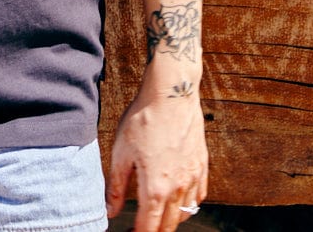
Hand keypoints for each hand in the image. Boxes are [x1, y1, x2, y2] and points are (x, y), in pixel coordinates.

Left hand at [106, 85, 207, 231]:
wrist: (171, 93)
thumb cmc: (143, 119)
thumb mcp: (121, 152)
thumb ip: (117, 186)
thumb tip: (111, 211)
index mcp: (156, 189)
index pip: (148, 228)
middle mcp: (178, 189)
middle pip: (168, 226)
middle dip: (154, 231)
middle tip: (140, 227)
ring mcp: (193, 178)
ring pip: (185, 214)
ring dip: (171, 221)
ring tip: (157, 215)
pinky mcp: (201, 165)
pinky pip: (198, 197)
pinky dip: (188, 205)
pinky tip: (179, 199)